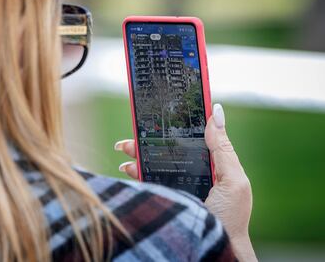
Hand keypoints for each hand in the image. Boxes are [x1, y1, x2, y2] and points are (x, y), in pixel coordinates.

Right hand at [114, 104, 256, 260]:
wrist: (216, 247)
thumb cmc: (231, 216)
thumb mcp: (233, 180)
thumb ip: (223, 149)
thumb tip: (217, 113)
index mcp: (210, 164)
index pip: (191, 137)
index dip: (178, 124)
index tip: (164, 110)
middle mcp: (191, 171)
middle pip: (168, 148)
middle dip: (151, 137)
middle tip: (137, 128)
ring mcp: (177, 184)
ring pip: (154, 161)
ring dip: (138, 152)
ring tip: (125, 147)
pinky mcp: (166, 195)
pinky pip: (147, 179)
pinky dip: (135, 171)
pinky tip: (128, 167)